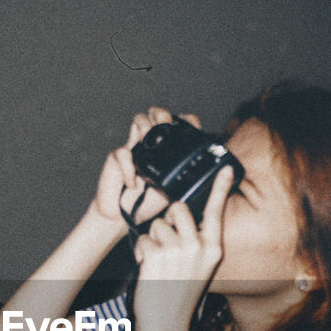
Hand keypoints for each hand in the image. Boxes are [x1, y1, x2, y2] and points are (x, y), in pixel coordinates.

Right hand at [89, 107, 202, 230]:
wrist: (124, 217)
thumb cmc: (150, 202)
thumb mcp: (175, 193)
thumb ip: (189, 184)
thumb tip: (213, 181)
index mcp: (167, 149)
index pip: (179, 123)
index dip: (186, 120)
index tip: (193, 127)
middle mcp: (151, 144)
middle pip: (157, 113)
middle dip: (162, 115)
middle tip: (166, 127)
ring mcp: (134, 147)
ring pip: (139, 120)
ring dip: (145, 127)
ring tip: (148, 143)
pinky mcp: (116, 158)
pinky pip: (122, 153)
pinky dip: (128, 168)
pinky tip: (134, 183)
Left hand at [130, 165, 236, 330]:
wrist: (166, 323)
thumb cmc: (181, 294)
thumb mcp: (200, 268)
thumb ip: (197, 242)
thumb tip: (184, 215)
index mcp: (213, 250)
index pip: (216, 212)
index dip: (219, 188)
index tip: (224, 168)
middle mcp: (198, 247)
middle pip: (179, 209)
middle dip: (168, 220)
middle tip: (167, 243)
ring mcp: (177, 250)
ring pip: (157, 224)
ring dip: (153, 240)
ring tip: (158, 263)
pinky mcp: (156, 254)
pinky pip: (144, 238)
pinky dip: (141, 251)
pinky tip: (148, 268)